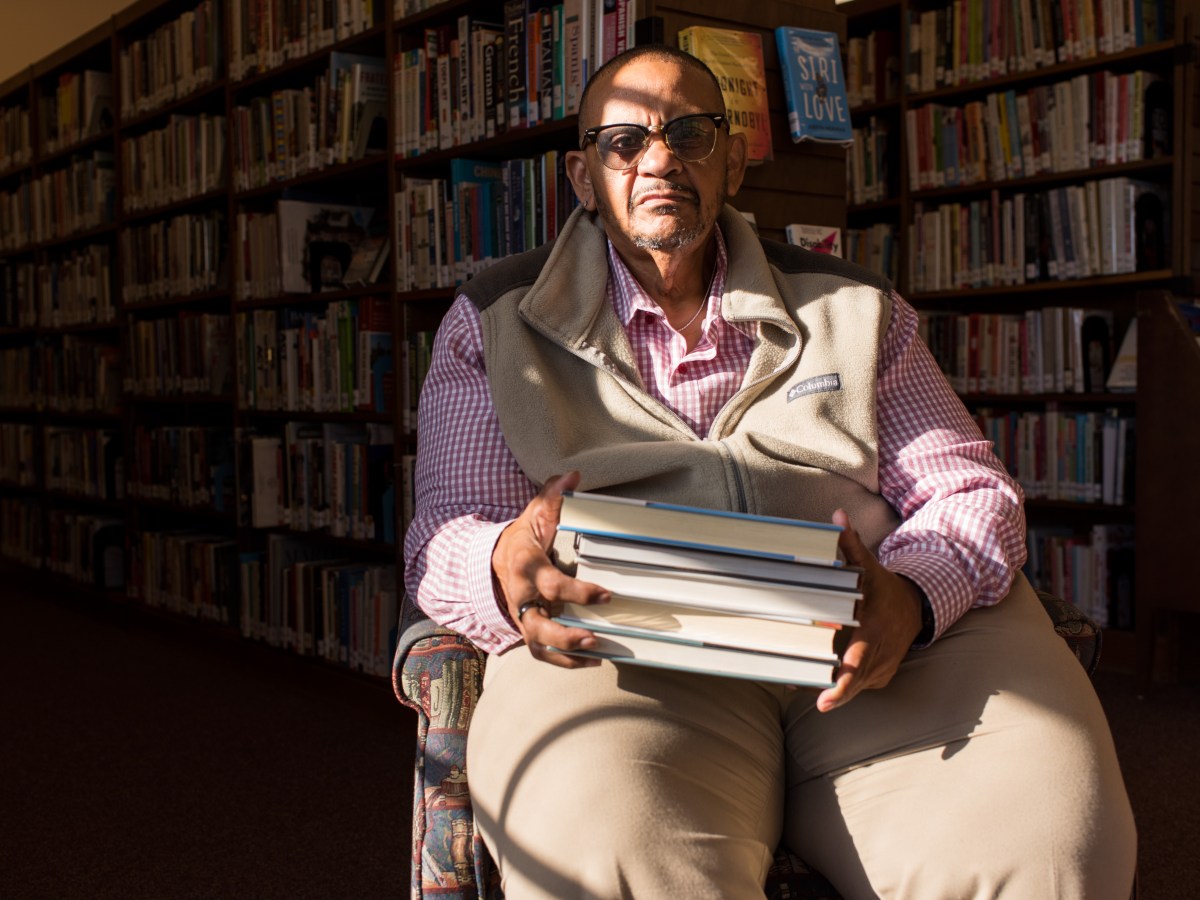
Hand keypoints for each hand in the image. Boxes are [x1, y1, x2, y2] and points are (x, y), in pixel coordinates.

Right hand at [491, 471, 610, 666]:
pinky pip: (542, 652)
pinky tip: (591, 660)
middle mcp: (521, 597)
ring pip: (538, 644)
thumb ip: (552, 496)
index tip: (606, 595)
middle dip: (566, 635)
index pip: (551, 585)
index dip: (578, 593)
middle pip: (538, 624)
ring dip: (566, 654)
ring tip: (596, 653)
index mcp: (525, 568)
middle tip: (594, 637)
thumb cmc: (522, 538)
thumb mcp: (534, 514)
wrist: (494, 561)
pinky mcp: (528, 629)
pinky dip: (565, 662)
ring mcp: (523, 616)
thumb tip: (573, 475)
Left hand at [815, 509, 924, 712]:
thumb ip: (852, 545)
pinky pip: (857, 686)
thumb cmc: (884, 587)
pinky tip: (816, 678)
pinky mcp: (878, 678)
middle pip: (853, 682)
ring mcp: (881, 671)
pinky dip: (840, 685)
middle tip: (805, 695)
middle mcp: (880, 656)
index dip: (841, 685)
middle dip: (832, 693)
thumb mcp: (870, 566)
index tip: (824, 700)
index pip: (856, 664)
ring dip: (831, 688)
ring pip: (853, 687)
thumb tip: (838, 516)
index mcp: (875, 631)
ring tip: (801, 682)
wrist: (916, 609)